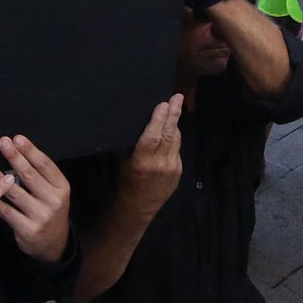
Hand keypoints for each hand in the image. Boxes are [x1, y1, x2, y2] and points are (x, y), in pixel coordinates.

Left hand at [0, 135, 72, 262]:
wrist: (53, 243)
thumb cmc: (48, 209)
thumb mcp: (54, 191)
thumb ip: (41, 174)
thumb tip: (19, 148)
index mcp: (62, 187)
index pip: (45, 165)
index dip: (30, 151)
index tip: (16, 138)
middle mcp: (53, 201)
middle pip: (30, 176)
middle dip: (14, 157)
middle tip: (1, 143)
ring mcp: (40, 216)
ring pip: (14, 192)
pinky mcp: (27, 229)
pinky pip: (6, 211)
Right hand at [115, 95, 183, 219]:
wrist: (139, 205)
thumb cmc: (126, 180)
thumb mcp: (123, 161)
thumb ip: (132, 143)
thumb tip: (136, 120)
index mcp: (142, 163)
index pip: (152, 137)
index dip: (158, 119)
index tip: (162, 103)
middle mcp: (159, 165)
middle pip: (168, 135)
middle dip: (173, 114)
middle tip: (177, 97)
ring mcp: (172, 169)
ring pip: (175, 140)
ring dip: (175, 123)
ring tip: (176, 105)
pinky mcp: (179, 171)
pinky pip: (177, 148)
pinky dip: (174, 137)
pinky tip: (172, 127)